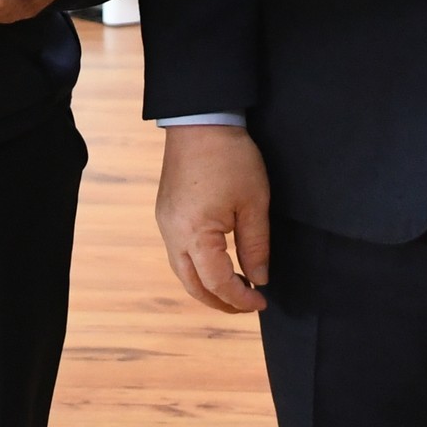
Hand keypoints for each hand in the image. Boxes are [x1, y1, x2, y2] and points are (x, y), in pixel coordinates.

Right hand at [156, 123, 270, 313]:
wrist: (200, 120)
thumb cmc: (230, 158)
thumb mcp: (254, 203)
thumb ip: (256, 246)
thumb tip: (259, 280)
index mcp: (195, 234)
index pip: (217, 283)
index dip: (240, 298)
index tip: (261, 302)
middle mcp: (172, 234)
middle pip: (192, 285)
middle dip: (219, 301)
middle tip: (246, 306)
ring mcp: (164, 223)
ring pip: (181, 271)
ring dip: (206, 286)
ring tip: (234, 288)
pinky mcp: (165, 213)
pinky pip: (177, 252)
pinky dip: (196, 267)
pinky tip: (216, 263)